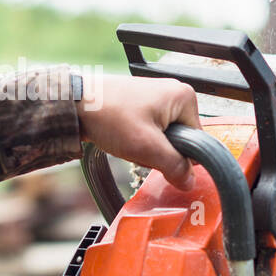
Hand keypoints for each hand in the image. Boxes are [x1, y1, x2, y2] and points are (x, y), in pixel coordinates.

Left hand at [76, 74, 201, 189]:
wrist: (76, 104)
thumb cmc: (110, 115)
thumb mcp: (147, 148)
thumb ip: (174, 167)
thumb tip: (189, 181)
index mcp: (185, 98)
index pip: (198, 142)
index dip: (179, 157)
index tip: (157, 156)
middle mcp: (175, 93)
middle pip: (181, 140)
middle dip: (161, 152)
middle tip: (139, 147)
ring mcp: (159, 97)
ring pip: (164, 138)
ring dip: (148, 147)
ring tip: (128, 139)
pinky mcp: (144, 104)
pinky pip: (151, 132)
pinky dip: (139, 140)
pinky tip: (124, 135)